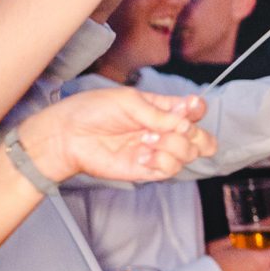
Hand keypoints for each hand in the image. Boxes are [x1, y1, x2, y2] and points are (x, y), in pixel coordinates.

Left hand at [18, 87, 213, 182]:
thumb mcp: (129, 101)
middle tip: (176, 130)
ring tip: (146, 140)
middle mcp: (164, 131)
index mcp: (162, 109)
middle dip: (196, 134)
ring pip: (189, 154)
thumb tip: (186, 124)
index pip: (195, 111)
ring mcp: (158, 151)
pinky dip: (160, 160)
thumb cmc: (93, 111)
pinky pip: (170, 169)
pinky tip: (141, 154)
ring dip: (172, 145)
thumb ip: (160, 113)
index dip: (197, 110)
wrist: (67, 135)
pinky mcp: (147, 169)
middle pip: (202, 138)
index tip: (188, 108)